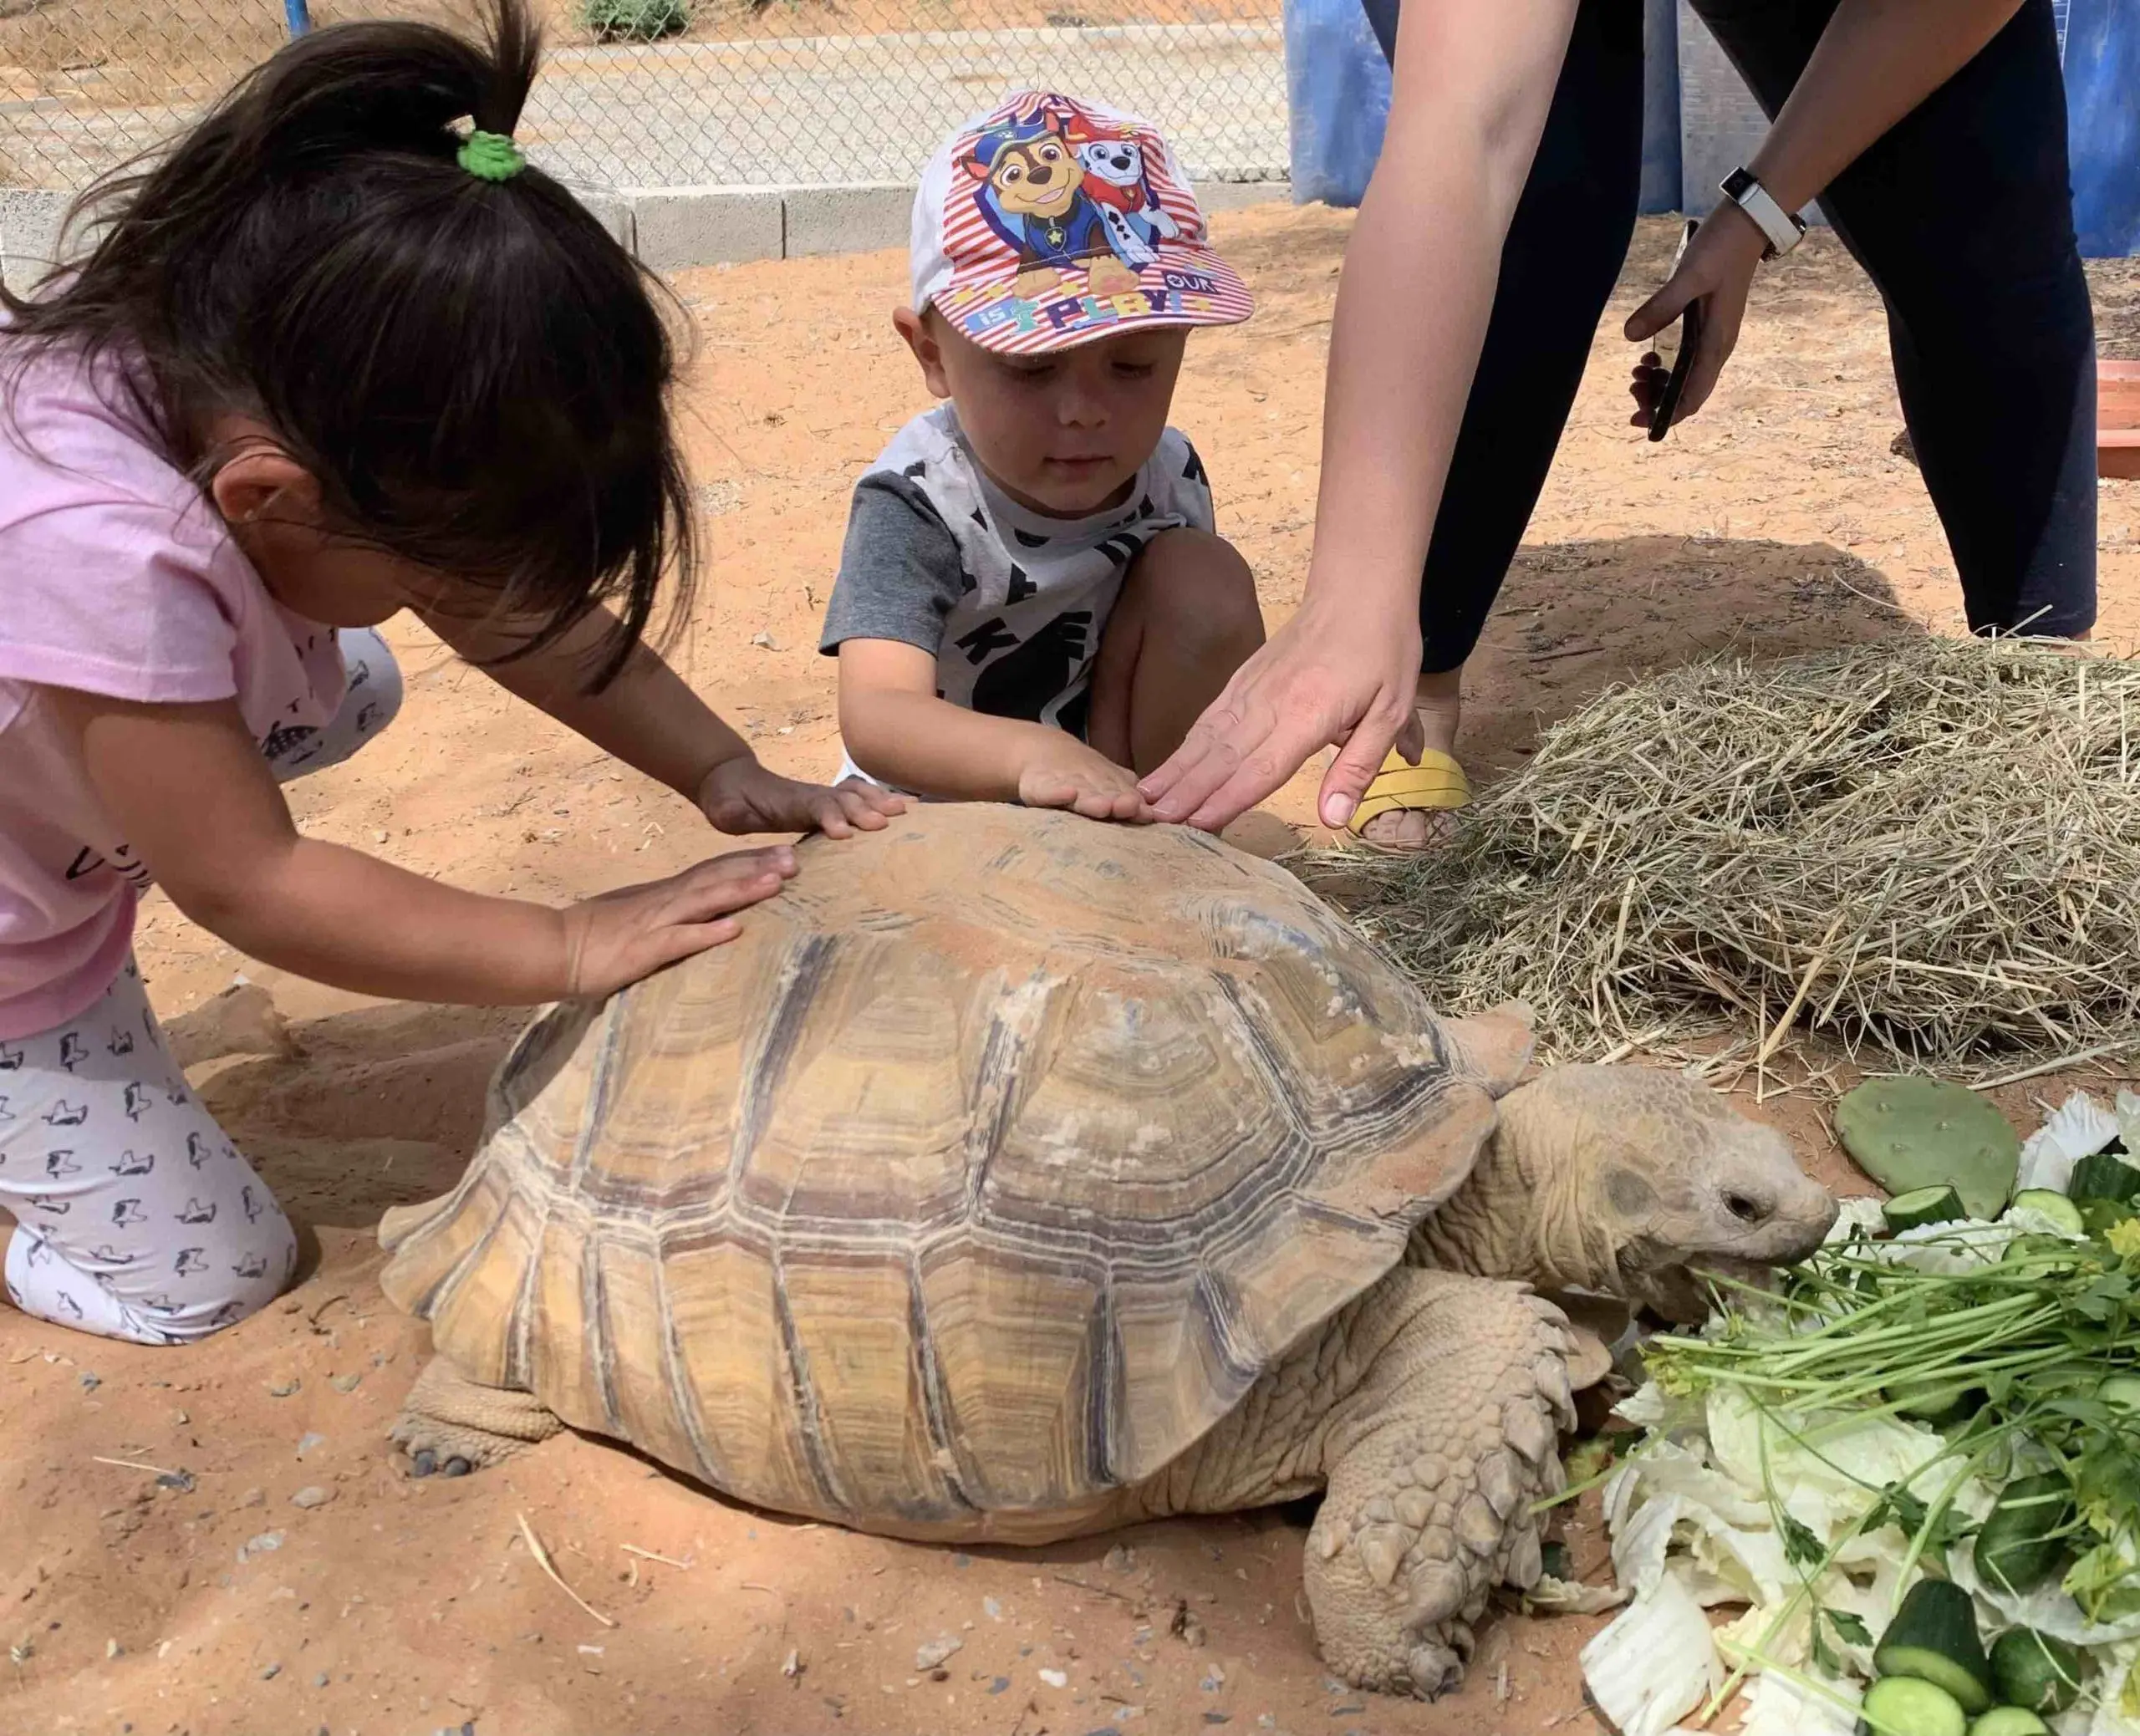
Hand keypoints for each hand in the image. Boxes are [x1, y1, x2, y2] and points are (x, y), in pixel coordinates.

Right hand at [558, 846, 795, 997]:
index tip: (784, 852)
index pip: (714, 870)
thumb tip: (706, 916)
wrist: (553, 948)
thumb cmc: (595, 936)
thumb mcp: (638, 916)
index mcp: (665, 895)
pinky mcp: (644, 950)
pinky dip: (706, 934)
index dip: (749, 860)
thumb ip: (670, 913)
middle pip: (718, 878)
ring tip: (776, 883)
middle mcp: (666, 901)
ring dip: (741, 891)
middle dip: (757, 868)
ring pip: (705, 901)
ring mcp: (656, 923)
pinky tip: (734, 930)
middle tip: (796, 858)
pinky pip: (679, 941)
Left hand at [696, 756, 905, 837]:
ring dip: (878, 801)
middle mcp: (810, 795)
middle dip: (863, 810)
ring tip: (904, 810)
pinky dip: (879, 799)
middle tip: (885, 823)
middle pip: (842, 799)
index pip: (814, 806)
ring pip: (854, 794)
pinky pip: (858, 797)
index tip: (845, 831)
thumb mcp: (724, 809)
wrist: (731, 782)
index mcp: (787, 801)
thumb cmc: (730, 801)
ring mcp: (821, 796)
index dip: (830, 816)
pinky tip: (902, 808)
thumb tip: (738, 817)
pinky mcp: (827, 803)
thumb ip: (733, 813)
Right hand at [1016, 737, 1149, 822]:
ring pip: (1079, 793)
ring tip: (1104, 807)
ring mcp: (1062, 784)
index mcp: (1108, 785)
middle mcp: (1088, 784)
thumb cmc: (1082, 778)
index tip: (1144, 811)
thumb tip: (1151, 812)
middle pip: (1104, 793)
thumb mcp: (1105, 783)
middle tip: (1129, 807)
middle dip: (1117, 801)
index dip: (1133, 802)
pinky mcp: (1038, 787)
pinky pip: (1047, 791)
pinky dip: (1056, 793)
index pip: (1123, 795)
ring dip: (1092, 800)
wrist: (1042, 752)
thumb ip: (1126, 794)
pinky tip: (1067, 793)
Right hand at [1139, 596, 1423, 832]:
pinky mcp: (1243, 678)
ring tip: (1144, 797)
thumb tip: (1333, 818)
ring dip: (1176, 769)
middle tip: (1150, 821)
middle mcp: (1270, 703)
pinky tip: (1169, 764)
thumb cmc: (1383, 653)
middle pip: (1222, 755)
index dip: (1227, 799)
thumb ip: (1360, 766)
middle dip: (1186, 791)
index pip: (1261, 767)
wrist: (1357, 590)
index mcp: (1308, 714)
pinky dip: (1186, 743)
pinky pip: (1209, 716)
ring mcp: (1251, 687)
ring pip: (1207, 735)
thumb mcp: (1392, 712)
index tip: (1196, 824)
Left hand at [1623, 202, 1768, 431]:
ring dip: (1659, 384)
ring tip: (1635, 372)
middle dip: (1656, 399)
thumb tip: (1630, 336)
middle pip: (1687, 394)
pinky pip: (1685, 361)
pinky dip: (1665, 366)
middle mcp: (1717, 348)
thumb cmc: (1721, 249)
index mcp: (1716, 344)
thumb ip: (1662, 306)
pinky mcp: (1706, 327)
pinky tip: (1647, 355)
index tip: (1637, 420)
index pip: (1692, 397)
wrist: (1746, 224)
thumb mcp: (1689, 276)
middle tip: (1630, 385)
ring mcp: (1713, 338)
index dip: (1665, 416)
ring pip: (1684, 379)